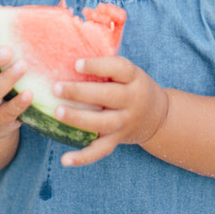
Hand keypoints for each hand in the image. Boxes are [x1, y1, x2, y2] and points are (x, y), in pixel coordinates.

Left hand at [53, 56, 167, 166]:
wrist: (158, 116)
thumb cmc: (132, 86)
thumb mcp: (129, 72)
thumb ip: (106, 66)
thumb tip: (68, 53)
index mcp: (134, 78)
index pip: (118, 69)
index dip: (97, 66)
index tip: (76, 63)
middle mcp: (132, 100)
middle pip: (107, 96)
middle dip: (80, 92)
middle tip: (56, 87)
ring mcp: (125, 122)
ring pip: (102, 123)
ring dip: (78, 119)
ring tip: (57, 112)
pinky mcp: (118, 140)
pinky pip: (100, 150)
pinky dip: (82, 157)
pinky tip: (64, 159)